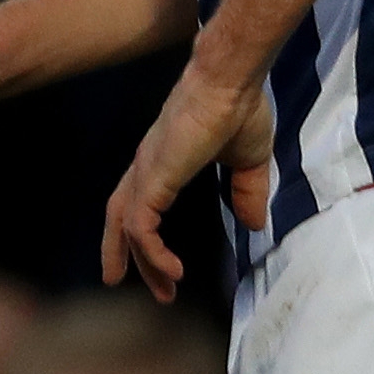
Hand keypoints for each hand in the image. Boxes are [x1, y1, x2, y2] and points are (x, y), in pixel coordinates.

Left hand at [102, 53, 272, 295]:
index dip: (141, 236)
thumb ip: (247, 194)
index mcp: (162, 164)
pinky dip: (151, 251)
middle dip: (125, 255)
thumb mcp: (249, 162)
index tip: (158, 266)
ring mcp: (145, 173)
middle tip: (135, 287)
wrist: (232, 82)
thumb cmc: (239, 110)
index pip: (138, 206)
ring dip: (142, 262)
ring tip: (163, 290)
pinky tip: (171, 269)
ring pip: (128, 228)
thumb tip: (254, 225)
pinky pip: (140, 225)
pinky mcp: (152, 178)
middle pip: (119, 220)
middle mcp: (145, 170)